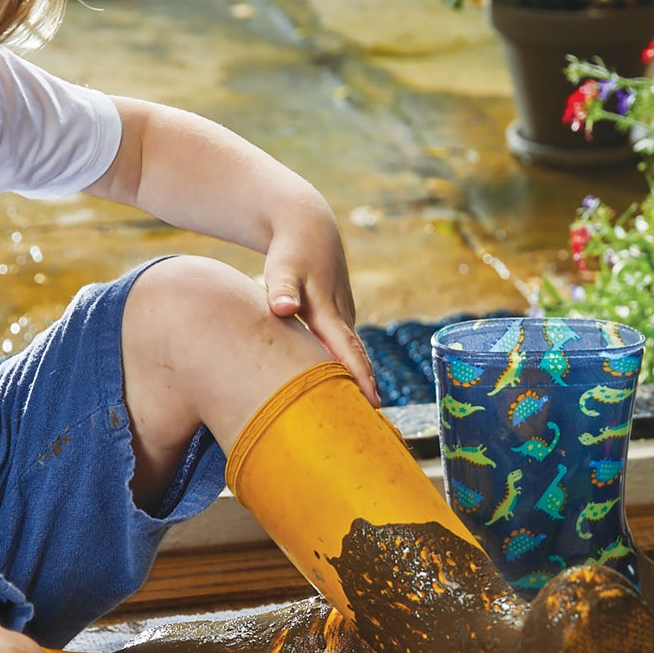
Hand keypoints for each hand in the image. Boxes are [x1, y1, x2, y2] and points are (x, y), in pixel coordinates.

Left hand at [264, 211, 379, 407]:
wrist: (308, 226)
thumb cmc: (290, 250)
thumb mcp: (282, 267)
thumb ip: (280, 290)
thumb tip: (283, 308)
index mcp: (329, 313)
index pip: (348, 353)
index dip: (360, 380)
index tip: (372, 406)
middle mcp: (342, 318)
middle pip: (356, 359)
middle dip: (365, 390)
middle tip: (372, 426)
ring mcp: (342, 316)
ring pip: (351, 354)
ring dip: (357, 380)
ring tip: (357, 415)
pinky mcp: (336, 316)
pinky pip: (343, 347)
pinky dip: (346, 366)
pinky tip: (339, 387)